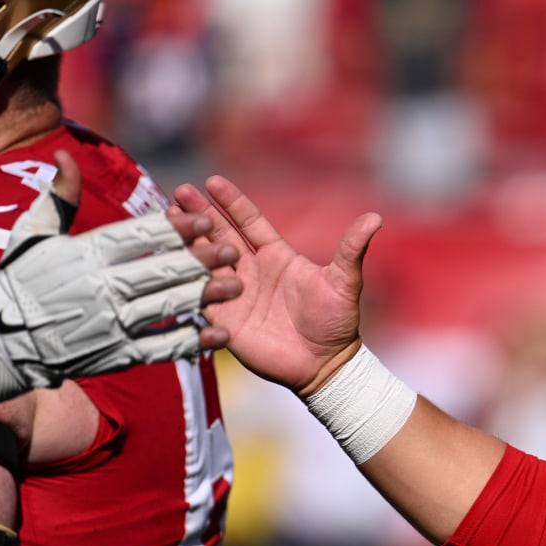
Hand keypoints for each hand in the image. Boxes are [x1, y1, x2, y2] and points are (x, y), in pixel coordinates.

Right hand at [0, 150, 248, 405]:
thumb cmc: (19, 280)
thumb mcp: (32, 234)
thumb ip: (58, 196)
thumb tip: (67, 154)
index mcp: (84, 255)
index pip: (137, 237)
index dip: (173, 228)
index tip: (204, 219)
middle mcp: (101, 289)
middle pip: (160, 271)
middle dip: (200, 260)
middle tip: (232, 251)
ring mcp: (111, 324)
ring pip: (166, 307)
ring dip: (204, 296)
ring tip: (236, 286)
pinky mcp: (117, 355)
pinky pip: (162, 348)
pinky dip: (192, 342)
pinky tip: (220, 335)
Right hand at [171, 174, 381, 393]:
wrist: (325, 364)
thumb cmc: (336, 321)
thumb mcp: (344, 282)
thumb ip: (352, 250)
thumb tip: (376, 217)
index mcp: (276, 255)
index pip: (248, 222)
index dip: (231, 203)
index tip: (211, 182)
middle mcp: (250, 270)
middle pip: (219, 236)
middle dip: (199, 215)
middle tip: (179, 194)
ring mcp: (234, 294)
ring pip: (205, 264)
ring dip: (188, 244)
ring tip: (170, 223)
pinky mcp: (225, 321)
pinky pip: (201, 300)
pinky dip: (188, 285)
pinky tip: (170, 268)